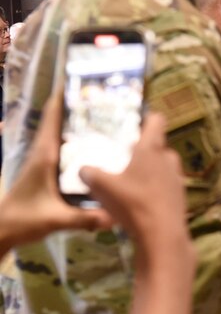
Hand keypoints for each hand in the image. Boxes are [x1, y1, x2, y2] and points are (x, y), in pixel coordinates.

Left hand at [0, 93, 111, 249]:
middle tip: (108, 101)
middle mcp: (45, 154)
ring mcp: (46, 163)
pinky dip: (81, 145)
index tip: (81, 82)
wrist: (4, 231)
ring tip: (110, 120)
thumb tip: (116, 217)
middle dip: (80, 109)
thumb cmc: (24, 219)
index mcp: (45, 155)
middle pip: (61, 122)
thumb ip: (86, 218)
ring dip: (81, 126)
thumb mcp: (56, 219)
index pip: (52, 118)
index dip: (63, 97)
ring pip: (64, 136)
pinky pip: (67, 151)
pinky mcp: (48, 173)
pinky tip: (100, 150)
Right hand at [80, 113, 190, 251]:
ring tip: (130, 182)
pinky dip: (155, 189)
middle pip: (158, 146)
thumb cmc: (132, 202)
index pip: (157, 120)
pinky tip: (140, 202)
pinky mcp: (181, 197)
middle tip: (124, 158)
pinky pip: (166, 186)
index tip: (133, 122)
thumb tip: (83, 169)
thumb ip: (89, 174)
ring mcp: (178, 179)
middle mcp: (169, 159)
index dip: (146, 118)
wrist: (162, 235)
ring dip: (150, 171)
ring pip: (163, 167)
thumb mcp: (101, 187)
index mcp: (152, 149)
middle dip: (143, 150)